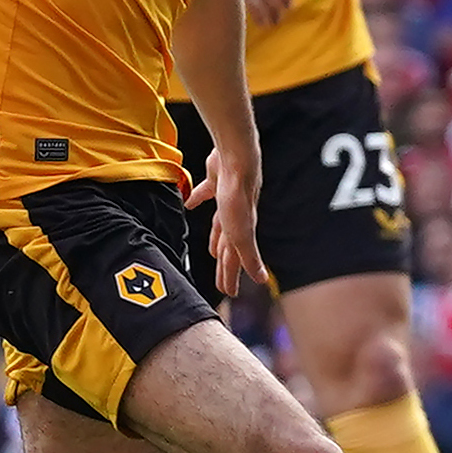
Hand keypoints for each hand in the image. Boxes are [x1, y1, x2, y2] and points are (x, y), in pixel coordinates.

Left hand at [188, 146, 265, 296]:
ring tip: (210, 251)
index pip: (234, 261)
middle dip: (223, 263)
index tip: (229, 292)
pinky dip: (197, 201)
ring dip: (215, 238)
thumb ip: (249, 257)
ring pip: (219, 225)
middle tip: (220, 278)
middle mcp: (235, 218)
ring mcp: (227, 200)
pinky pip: (205, 194)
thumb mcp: (240, 234)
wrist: (236, 161)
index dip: (230, 277)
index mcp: (240, 232)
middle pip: (226, 246)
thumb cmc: (238, 197)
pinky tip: (190, 203)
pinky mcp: (217, 182)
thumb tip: (261, 280)